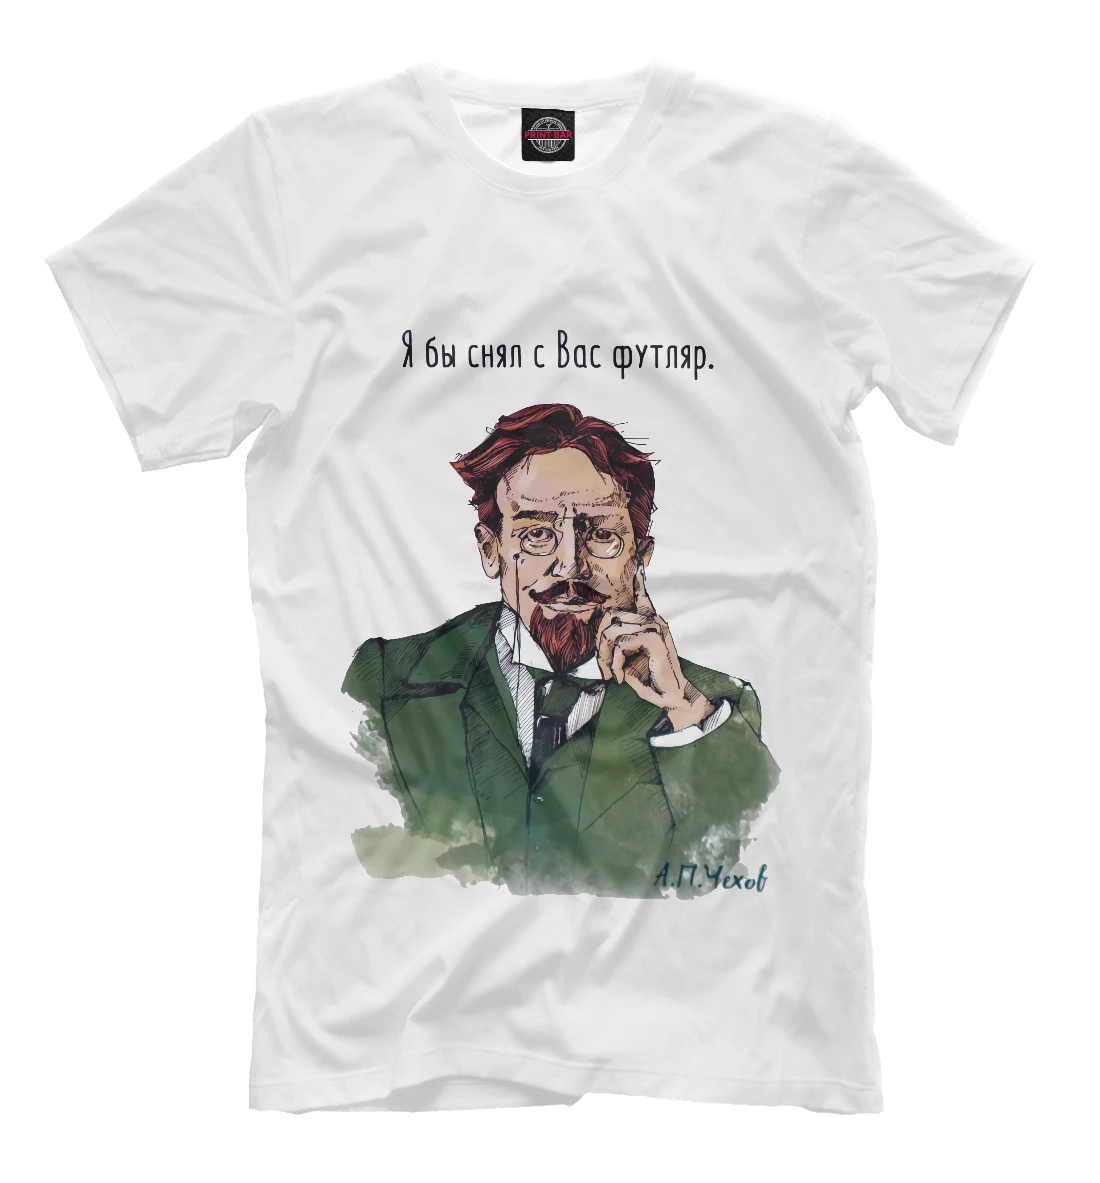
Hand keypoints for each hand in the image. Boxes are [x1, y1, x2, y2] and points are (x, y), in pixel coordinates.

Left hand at [596, 567, 714, 730]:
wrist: (671, 697)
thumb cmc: (650, 680)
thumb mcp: (630, 658)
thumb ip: (620, 643)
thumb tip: (604, 635)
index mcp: (649, 622)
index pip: (642, 596)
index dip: (638, 581)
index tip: (637, 565)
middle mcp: (653, 620)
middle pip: (610, 618)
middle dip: (600, 645)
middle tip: (604, 668)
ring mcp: (655, 627)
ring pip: (612, 632)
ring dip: (606, 657)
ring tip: (612, 674)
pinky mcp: (654, 638)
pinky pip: (621, 644)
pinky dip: (615, 663)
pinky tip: (621, 677)